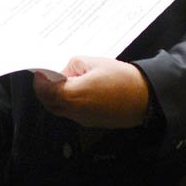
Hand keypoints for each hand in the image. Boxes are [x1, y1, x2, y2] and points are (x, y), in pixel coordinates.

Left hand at [33, 56, 148, 128]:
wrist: (145, 97)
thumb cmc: (121, 78)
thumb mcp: (92, 62)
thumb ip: (70, 67)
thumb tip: (61, 75)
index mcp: (73, 95)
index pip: (45, 91)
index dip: (40, 81)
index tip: (41, 71)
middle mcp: (75, 112)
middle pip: (49, 103)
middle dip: (45, 90)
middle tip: (48, 76)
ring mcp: (83, 120)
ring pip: (60, 109)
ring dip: (56, 97)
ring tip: (65, 81)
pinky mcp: (91, 123)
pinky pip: (72, 113)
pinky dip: (69, 102)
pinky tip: (78, 90)